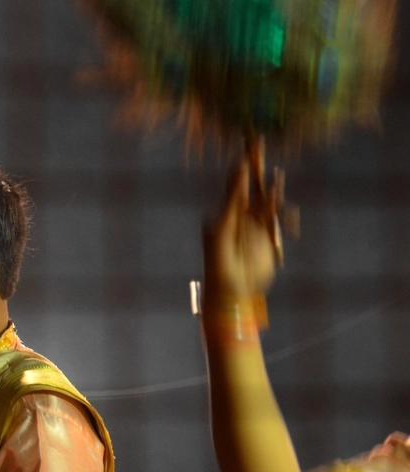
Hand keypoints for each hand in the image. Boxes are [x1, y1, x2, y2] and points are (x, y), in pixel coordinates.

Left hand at [203, 139, 282, 302]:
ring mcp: (255, 226)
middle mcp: (240, 216)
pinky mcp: (267, 238)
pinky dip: (284, 216)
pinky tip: (288, 214)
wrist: (231, 290)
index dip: (243, 164)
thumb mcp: (223, 229)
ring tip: (277, 179)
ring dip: (273, 190)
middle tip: (259, 144)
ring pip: (267, 202)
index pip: (236, 182)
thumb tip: (239, 172)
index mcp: (225, 212)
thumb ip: (233, 200)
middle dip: (257, 166)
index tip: (247, 144)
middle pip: (253, 186)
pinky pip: (278, 221)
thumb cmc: (219, 261)